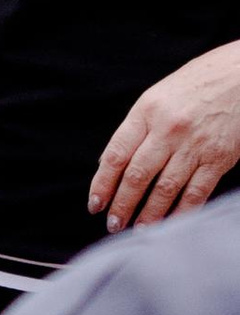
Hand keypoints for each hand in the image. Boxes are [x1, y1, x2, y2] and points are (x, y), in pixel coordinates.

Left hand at [89, 38, 239, 227]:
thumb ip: (134, 129)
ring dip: (149, 214)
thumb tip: (109, 164)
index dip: (102, 184)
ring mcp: (195, 144)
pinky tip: (170, 223)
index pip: (116, 155)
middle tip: (113, 224)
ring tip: (138, 229)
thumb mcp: (156, 97)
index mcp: (147, 111)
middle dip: (122, 205)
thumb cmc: (195, 86)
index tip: (95, 204)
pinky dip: (181, 212)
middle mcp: (169, 129)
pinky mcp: (219, 157)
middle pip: (137, 176)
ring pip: (165, 189)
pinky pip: (196, 192)